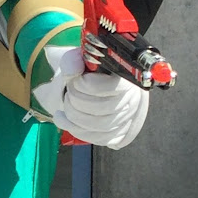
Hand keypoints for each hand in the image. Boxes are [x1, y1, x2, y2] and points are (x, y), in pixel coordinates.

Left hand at [33, 48, 148, 149]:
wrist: (95, 81)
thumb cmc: (90, 69)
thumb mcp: (80, 58)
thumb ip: (73, 60)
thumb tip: (71, 72)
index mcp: (126, 78)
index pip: (109, 87)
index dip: (84, 85)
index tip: (74, 80)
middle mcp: (132, 101)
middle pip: (102, 109)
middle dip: (76, 100)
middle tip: (67, 92)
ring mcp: (127, 120)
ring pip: (100, 127)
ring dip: (73, 117)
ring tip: (64, 105)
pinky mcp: (119, 134)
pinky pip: (98, 139)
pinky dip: (76, 130)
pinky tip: (64, 120)